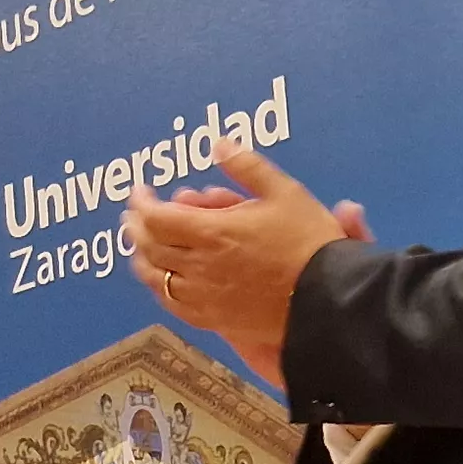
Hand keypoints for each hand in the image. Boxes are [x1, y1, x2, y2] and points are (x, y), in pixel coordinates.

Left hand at [123, 148, 357, 390]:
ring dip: (141, 258)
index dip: (141, 202)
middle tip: (132, 216)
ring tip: (139, 246)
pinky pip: (173, 304)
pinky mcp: (213, 320)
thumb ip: (247, 167)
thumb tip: (219, 143)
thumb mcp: (285, 192)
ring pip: (154, 278)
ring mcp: (203, 296)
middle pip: (149, 246)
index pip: (157, 217)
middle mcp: (199, 266)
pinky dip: (159, 288)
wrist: (330, 298)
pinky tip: (161, 281)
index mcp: (212, 232)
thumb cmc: (310, 242)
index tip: (139, 191)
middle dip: (137, 228)